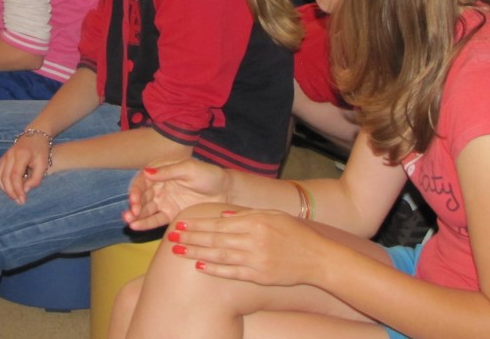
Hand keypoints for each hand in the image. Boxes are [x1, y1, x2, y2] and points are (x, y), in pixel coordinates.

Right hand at [0, 132, 53, 204]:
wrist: (35, 136)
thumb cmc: (41, 150)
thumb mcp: (43, 164)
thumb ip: (36, 178)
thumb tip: (25, 190)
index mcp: (21, 155)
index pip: (15, 176)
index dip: (17, 189)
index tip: (23, 199)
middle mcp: (10, 155)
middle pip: (5, 178)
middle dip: (11, 192)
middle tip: (19, 201)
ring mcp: (5, 156)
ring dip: (5, 189)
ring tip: (15, 197)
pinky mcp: (3, 159)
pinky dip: (3, 184)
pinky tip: (11, 189)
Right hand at [123, 158, 231, 230]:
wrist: (225, 192)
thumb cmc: (208, 175)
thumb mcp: (189, 169)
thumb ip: (168, 171)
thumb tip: (146, 172)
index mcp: (161, 171)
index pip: (143, 180)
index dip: (136, 190)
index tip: (134, 199)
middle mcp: (159, 186)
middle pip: (141, 196)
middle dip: (134, 205)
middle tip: (130, 214)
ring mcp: (164, 201)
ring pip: (145, 209)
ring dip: (135, 215)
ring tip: (129, 222)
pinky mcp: (170, 214)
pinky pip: (155, 219)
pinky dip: (145, 223)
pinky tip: (136, 227)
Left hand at [167, 209, 324, 285]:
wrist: (317, 258)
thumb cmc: (295, 233)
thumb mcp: (273, 215)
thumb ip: (247, 214)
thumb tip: (222, 213)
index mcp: (255, 222)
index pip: (219, 222)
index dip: (198, 223)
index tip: (181, 222)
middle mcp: (253, 240)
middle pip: (215, 238)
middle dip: (191, 237)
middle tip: (171, 236)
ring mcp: (255, 260)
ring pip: (219, 255)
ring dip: (196, 252)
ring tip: (179, 250)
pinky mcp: (259, 276)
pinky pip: (232, 272)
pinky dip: (215, 269)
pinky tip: (200, 266)